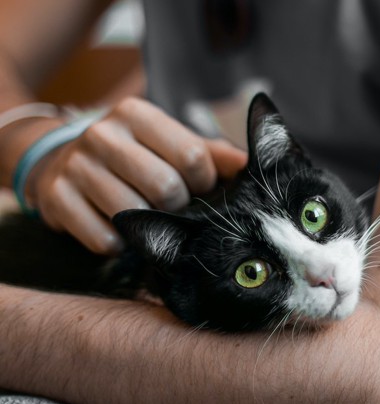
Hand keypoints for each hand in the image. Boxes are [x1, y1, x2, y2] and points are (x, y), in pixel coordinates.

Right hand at [27, 97, 247, 253]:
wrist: (63, 161)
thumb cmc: (135, 156)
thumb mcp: (171, 145)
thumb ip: (213, 155)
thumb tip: (254, 167)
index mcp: (137, 114)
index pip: (192, 156)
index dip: (204, 183)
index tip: (199, 189)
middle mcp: (102, 134)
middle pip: (166, 188)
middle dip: (179, 208)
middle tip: (173, 208)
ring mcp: (75, 165)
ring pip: (134, 215)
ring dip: (150, 228)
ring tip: (147, 218)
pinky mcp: (56, 197)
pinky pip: (104, 239)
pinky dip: (119, 244)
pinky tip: (119, 231)